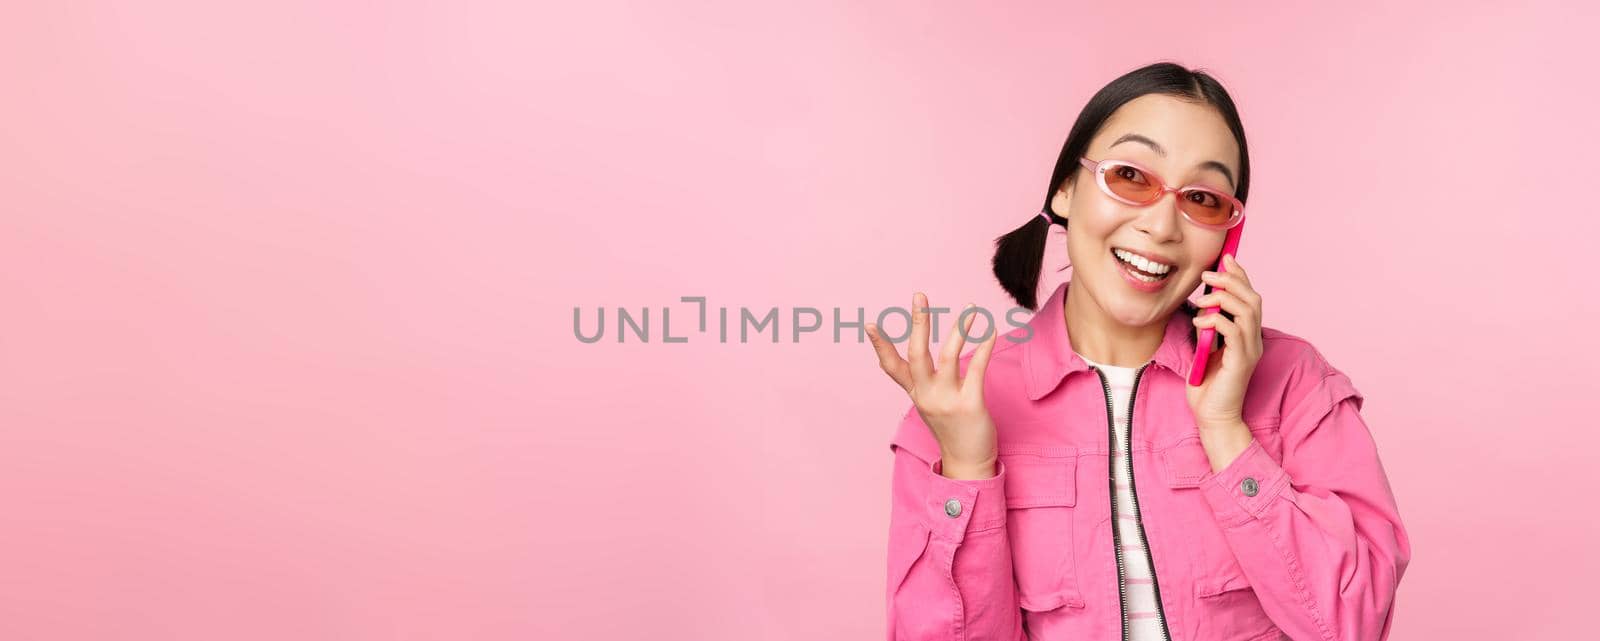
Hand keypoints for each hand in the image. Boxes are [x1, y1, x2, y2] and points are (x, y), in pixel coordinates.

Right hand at [866, 292, 1000, 478]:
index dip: (880, 345)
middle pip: (917, 354)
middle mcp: (926, 395)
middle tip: (919, 295)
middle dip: (919, 323)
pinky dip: (984, 346)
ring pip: (949, 356)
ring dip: (960, 328)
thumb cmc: (951, 427)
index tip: (870, 324)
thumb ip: (922, 379)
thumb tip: (916, 351)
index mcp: (915, 392)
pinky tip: (990, 329)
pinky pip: (976, 369)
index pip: (891, 366)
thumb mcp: (929, 403)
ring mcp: (947, 400)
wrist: (967, 462)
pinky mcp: (969, 404)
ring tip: (971, 307)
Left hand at [1185, 254, 1263, 430]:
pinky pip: (1234, 332)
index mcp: (1247, 335)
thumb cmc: (1207, 385)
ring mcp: (1250, 351)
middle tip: (1208, 275)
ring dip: (1223, 298)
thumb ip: (1207, 326)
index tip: (1225, 259)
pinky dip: (1216, 320)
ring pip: (1248, 311)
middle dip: (1231, 281)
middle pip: (1253, 299)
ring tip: (1201, 299)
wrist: (1212, 417)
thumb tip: (1200, 301)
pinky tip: (1199, 321)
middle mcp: (1254, 340)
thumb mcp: (1205, 347)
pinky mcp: (1242, 362)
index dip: (1240, 276)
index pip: (1250, 297)